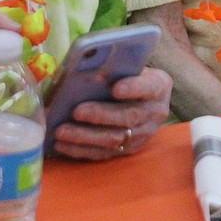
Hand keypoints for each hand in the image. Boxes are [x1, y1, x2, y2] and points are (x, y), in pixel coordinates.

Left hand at [50, 67, 172, 159]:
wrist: (147, 99)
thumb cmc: (132, 76)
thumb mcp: (132, 67)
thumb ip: (116, 69)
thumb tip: (85, 69)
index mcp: (159, 87)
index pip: (148, 87)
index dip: (132, 88)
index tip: (115, 88)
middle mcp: (155, 113)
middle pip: (128, 117)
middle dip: (100, 115)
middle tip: (76, 111)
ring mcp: (143, 134)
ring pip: (114, 139)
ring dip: (85, 137)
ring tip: (61, 132)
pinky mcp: (129, 150)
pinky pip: (104, 153)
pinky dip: (81, 150)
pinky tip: (62, 145)